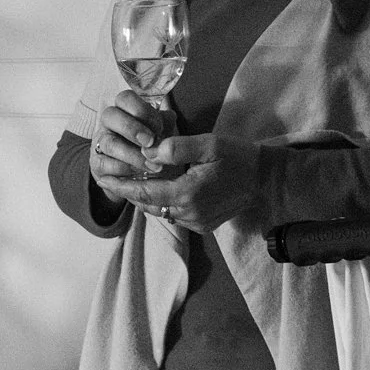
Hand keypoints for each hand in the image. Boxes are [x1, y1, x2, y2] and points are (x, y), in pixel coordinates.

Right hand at [89, 91, 183, 207]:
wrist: (140, 176)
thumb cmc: (151, 148)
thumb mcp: (161, 133)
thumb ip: (164, 124)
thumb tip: (168, 118)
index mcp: (124, 110)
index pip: (125, 98)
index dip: (142, 111)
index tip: (158, 128)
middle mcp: (109, 123)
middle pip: (110, 115)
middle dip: (132, 129)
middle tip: (150, 142)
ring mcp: (100, 143)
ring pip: (109, 143)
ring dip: (133, 155)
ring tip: (153, 165)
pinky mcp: (96, 163)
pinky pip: (104, 164)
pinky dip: (124, 169)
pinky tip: (139, 173)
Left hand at [108, 132, 269, 234]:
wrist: (266, 179)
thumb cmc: (238, 157)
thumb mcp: (209, 144)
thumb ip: (177, 147)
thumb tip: (149, 152)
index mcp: (188, 193)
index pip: (145, 193)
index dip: (122, 187)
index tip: (104, 178)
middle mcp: (189, 213)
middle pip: (149, 205)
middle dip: (130, 192)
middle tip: (111, 177)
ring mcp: (197, 222)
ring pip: (160, 212)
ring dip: (145, 198)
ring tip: (129, 182)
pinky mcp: (203, 226)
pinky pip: (174, 216)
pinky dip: (163, 204)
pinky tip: (158, 189)